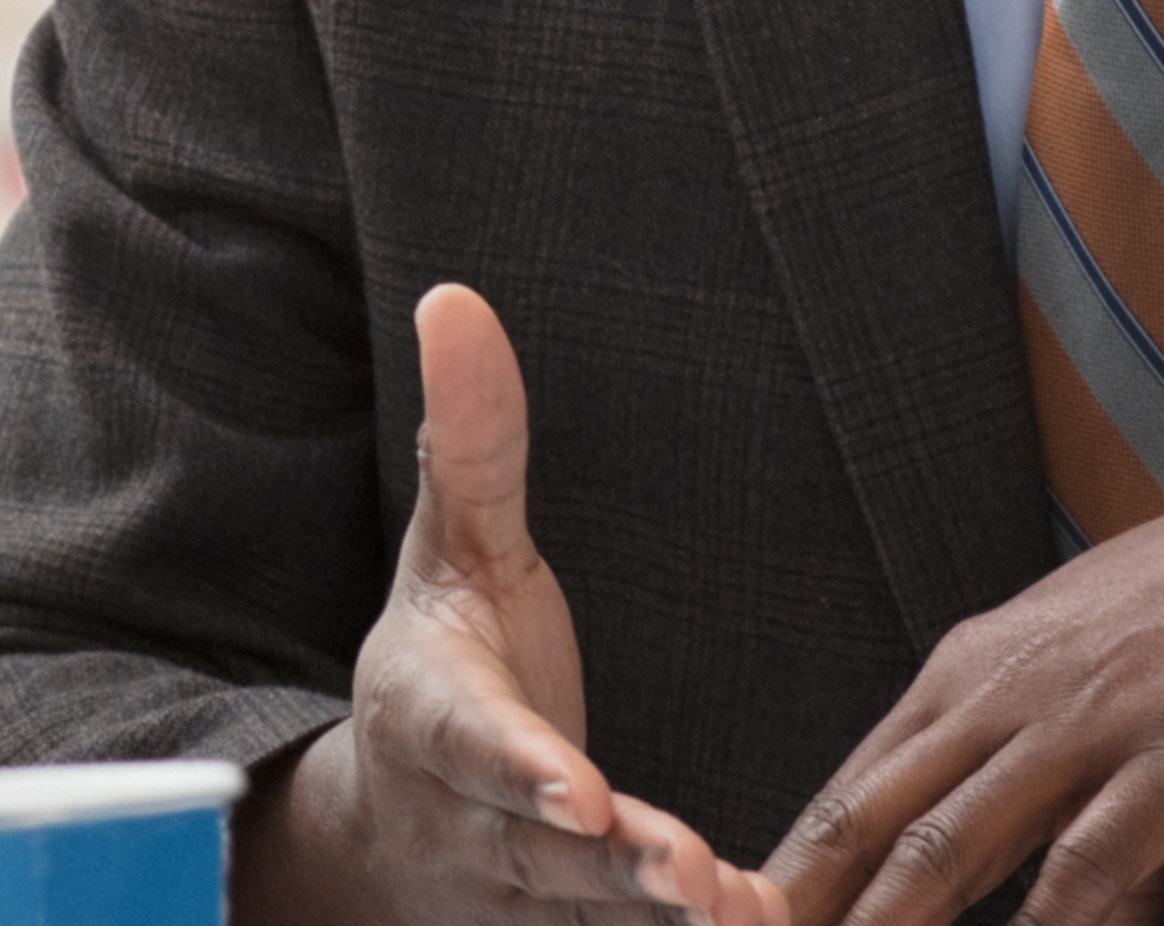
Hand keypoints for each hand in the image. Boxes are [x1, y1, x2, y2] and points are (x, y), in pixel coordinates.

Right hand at [236, 284, 779, 925]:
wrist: (392, 823)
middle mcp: (473, 813)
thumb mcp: (449, 547)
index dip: (519, 771)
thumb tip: (453, 299)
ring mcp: (524, 884)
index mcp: (437, 710)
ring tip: (744, 914)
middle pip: (541, 848)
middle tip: (686, 873)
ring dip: (663, 913)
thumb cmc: (444, 659)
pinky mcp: (574, 922)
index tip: (575, 793)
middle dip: (613, 863)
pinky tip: (772, 924)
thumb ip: (470, 440)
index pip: (472, 741)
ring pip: (591, 910)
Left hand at [761, 433, 1163, 925]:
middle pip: (873, 821)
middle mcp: (1011, 693)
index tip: (740, 922)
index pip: (854, 788)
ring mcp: (1090, 725)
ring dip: (893, 920)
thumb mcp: (1103, 682)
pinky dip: (1048, 925)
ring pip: (951, 845)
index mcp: (976, 668)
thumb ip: (1058, 794)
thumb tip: (1053, 904)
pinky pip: (1091, 863)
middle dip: (808, 905)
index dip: (792, 870)